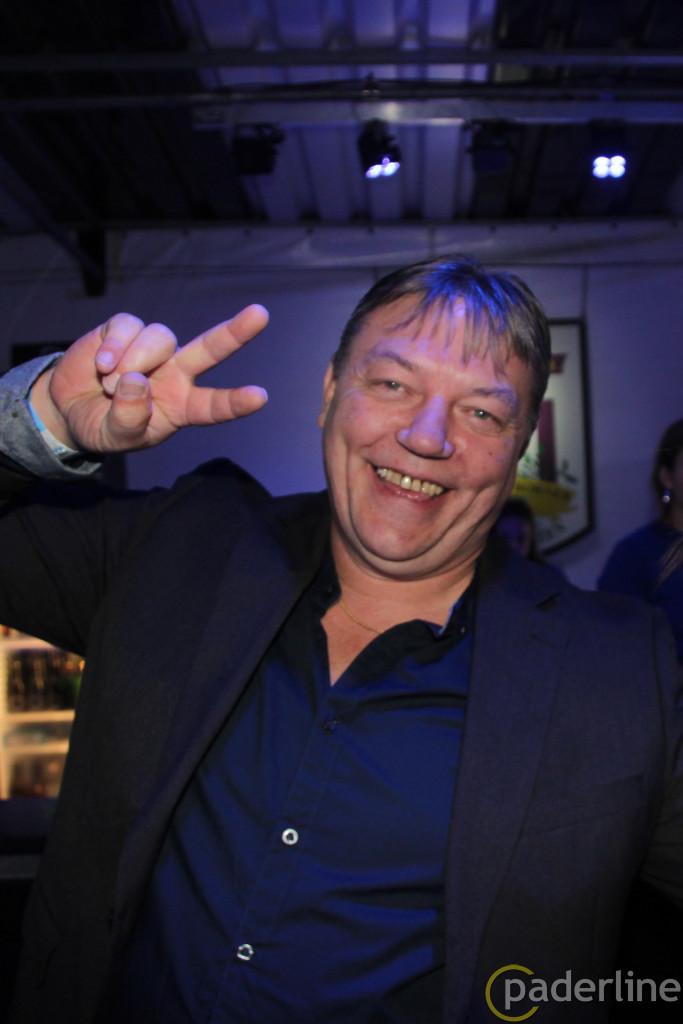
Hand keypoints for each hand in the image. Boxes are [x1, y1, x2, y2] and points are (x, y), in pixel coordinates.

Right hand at [30, 306, 268, 452]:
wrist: (70, 406)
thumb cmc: (104, 425)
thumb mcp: (115, 437)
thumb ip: (128, 418)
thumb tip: (136, 381)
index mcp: (182, 406)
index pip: (214, 405)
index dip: (236, 402)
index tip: (258, 397)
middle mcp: (176, 373)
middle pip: (210, 349)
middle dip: (235, 332)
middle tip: (260, 314)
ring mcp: (154, 349)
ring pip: (160, 339)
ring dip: (132, 363)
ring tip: (110, 385)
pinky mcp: (127, 329)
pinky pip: (129, 327)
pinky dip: (113, 347)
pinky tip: (100, 364)